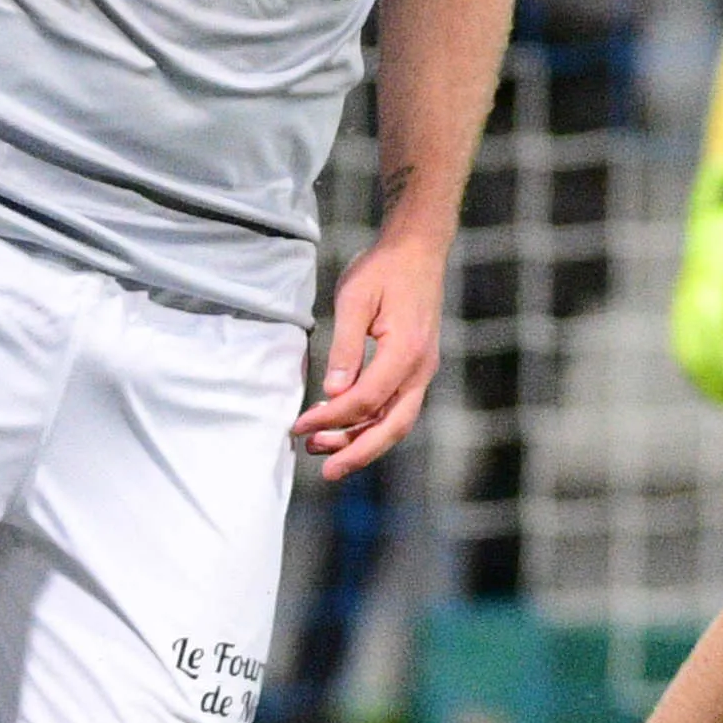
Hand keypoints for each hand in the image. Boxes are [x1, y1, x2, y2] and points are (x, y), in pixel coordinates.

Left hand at [296, 230, 449, 479]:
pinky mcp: (415, 369)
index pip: (367, 400)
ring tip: (323, 449)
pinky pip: (395, 407)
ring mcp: (422, 371)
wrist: (418, 250)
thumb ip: (345, 347)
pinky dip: (370, 423)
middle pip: (392, 426)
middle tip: (326, 471)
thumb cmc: (384, 269)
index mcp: (406, 352)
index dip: (332, 418)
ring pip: (395, 421)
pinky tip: (344, 427)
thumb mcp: (355, 299)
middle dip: (358, 452)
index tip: (300, 425)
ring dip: (361, 440)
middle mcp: (420, 369)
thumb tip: (333, 393)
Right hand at [665, 188, 722, 406]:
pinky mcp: (685, 314)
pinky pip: (688, 350)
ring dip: (708, 381)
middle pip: (693, 354)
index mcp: (705, 290)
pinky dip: (704, 372)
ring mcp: (683, 309)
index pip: (714, 338)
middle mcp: (688, 303)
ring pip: (687, 355)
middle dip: (717, 381)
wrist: (722, 221)